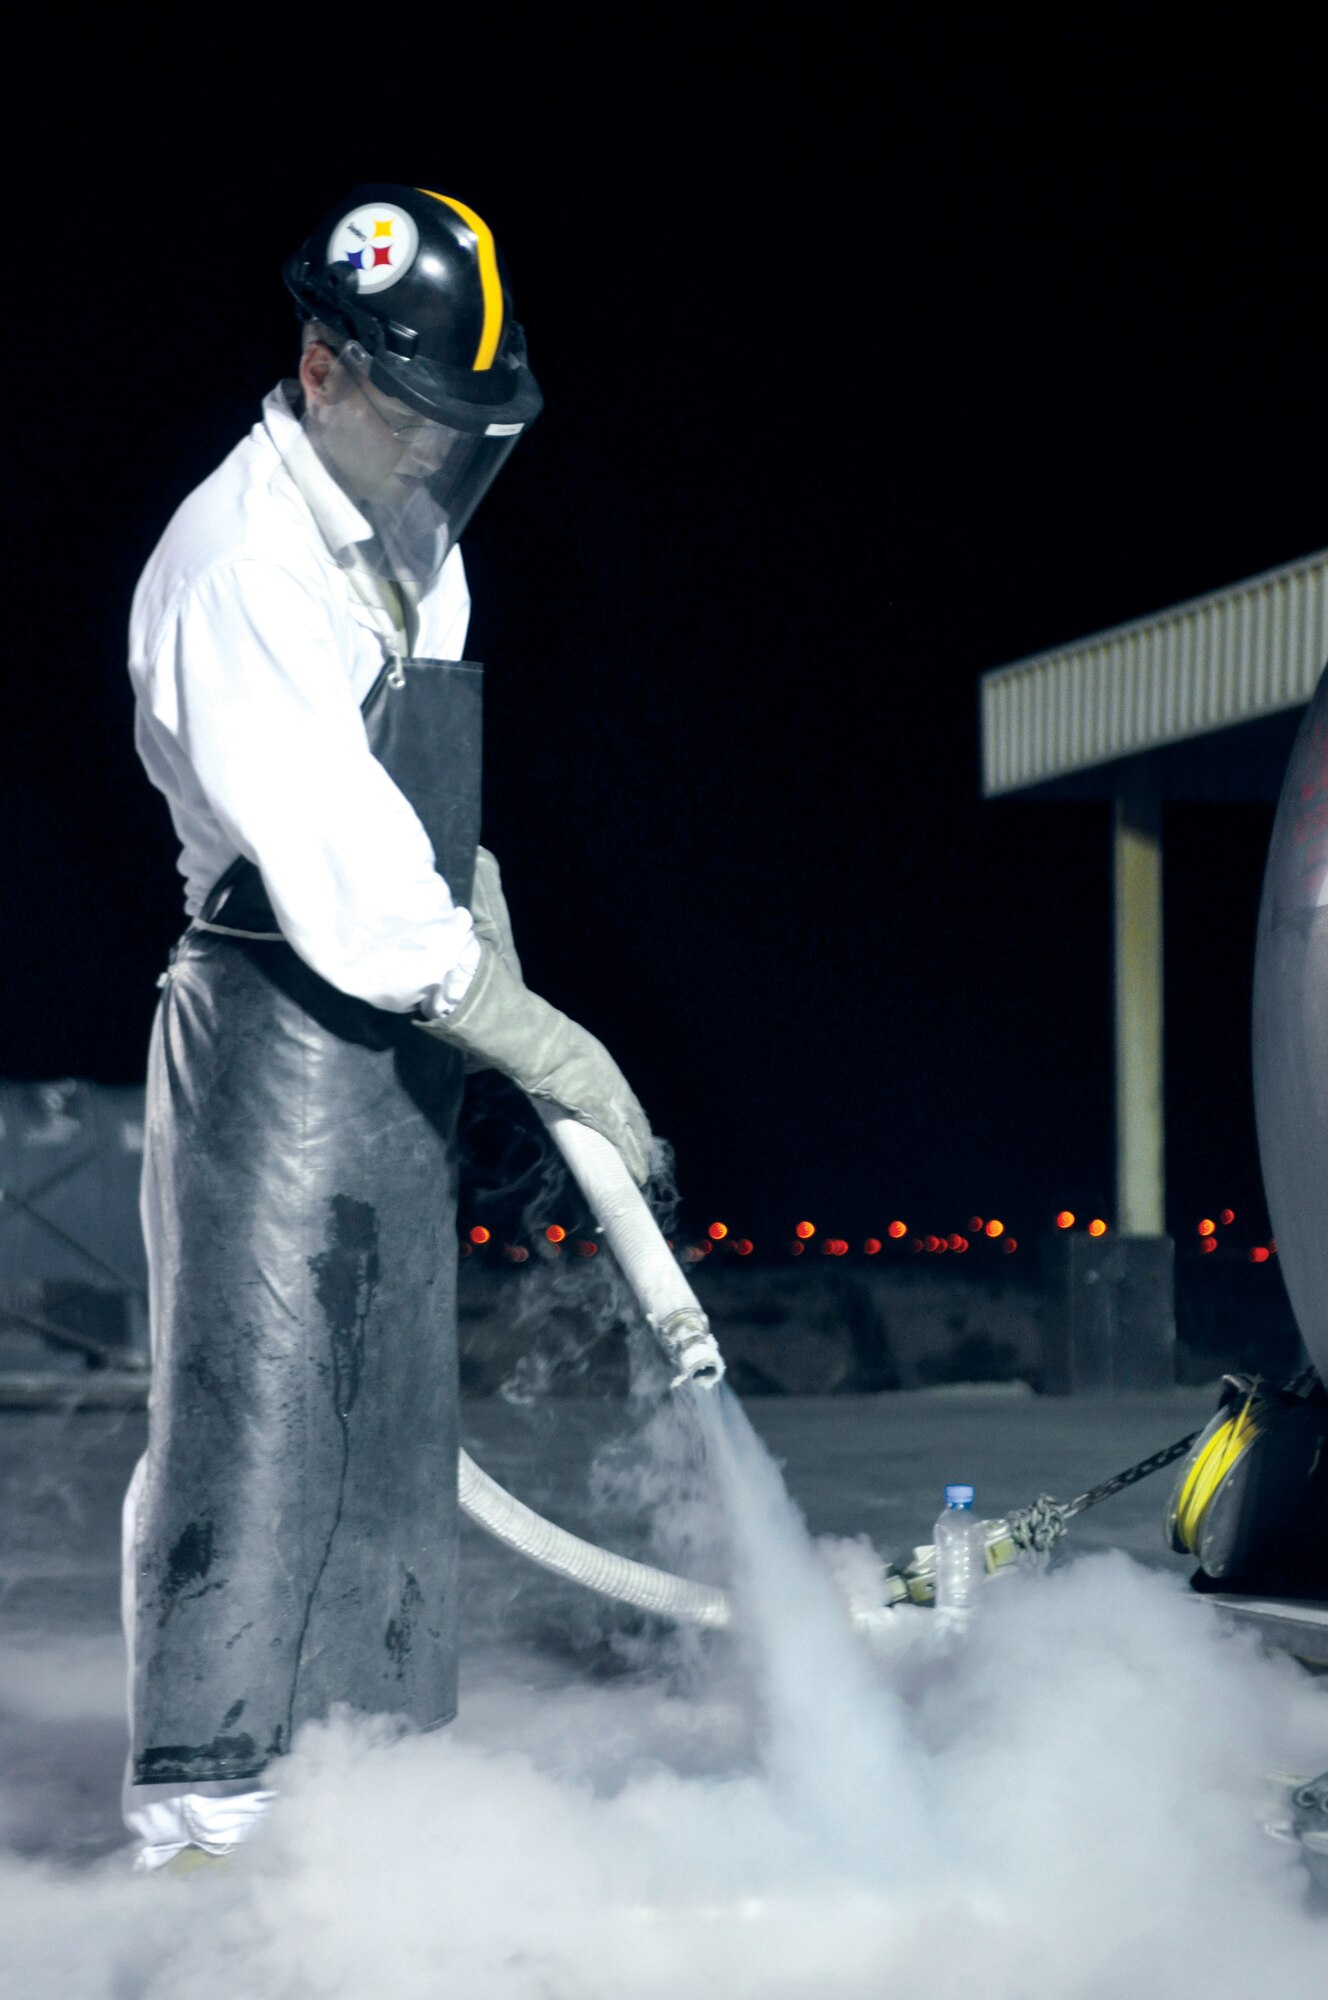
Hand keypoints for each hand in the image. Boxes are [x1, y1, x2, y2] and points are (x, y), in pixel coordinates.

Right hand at [418, 942, 651, 1184]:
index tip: (630, 1126)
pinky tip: (637, 1171)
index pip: (619, 1093)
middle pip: (632, 1111)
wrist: (530, 1039)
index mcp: (597, 1062)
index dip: (626, 1113)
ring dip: (638, 1149)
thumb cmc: (529, 1039)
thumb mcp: (541, 1047)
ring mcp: (608, 1093)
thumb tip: (488, 1064)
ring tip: (642, 1168)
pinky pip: (621, 1138)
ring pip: (632, 1128)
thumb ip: (533, 1061)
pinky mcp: (601, 1110)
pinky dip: (631, 1156)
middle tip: (643, 1152)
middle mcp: (610, 1077)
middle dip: (638, 1133)